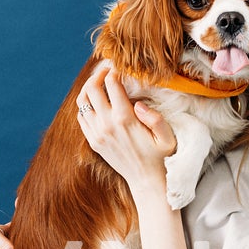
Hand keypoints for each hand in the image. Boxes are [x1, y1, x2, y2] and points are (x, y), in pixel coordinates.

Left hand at [75, 60, 176, 190]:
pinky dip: (85, 105)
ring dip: (88, 87)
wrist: (146, 181)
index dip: (114, 70)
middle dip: (98, 74)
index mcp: (125, 118)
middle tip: (107, 70)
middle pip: (91, 88)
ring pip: (82, 100)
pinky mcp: (93, 141)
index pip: (111, 83)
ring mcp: (97, 133)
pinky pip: (81, 117)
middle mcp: (107, 124)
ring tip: (99, 83)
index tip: (120, 66)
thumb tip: (137, 103)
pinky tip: (96, 102)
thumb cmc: (161, 156)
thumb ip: (155, 118)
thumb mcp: (167, 137)